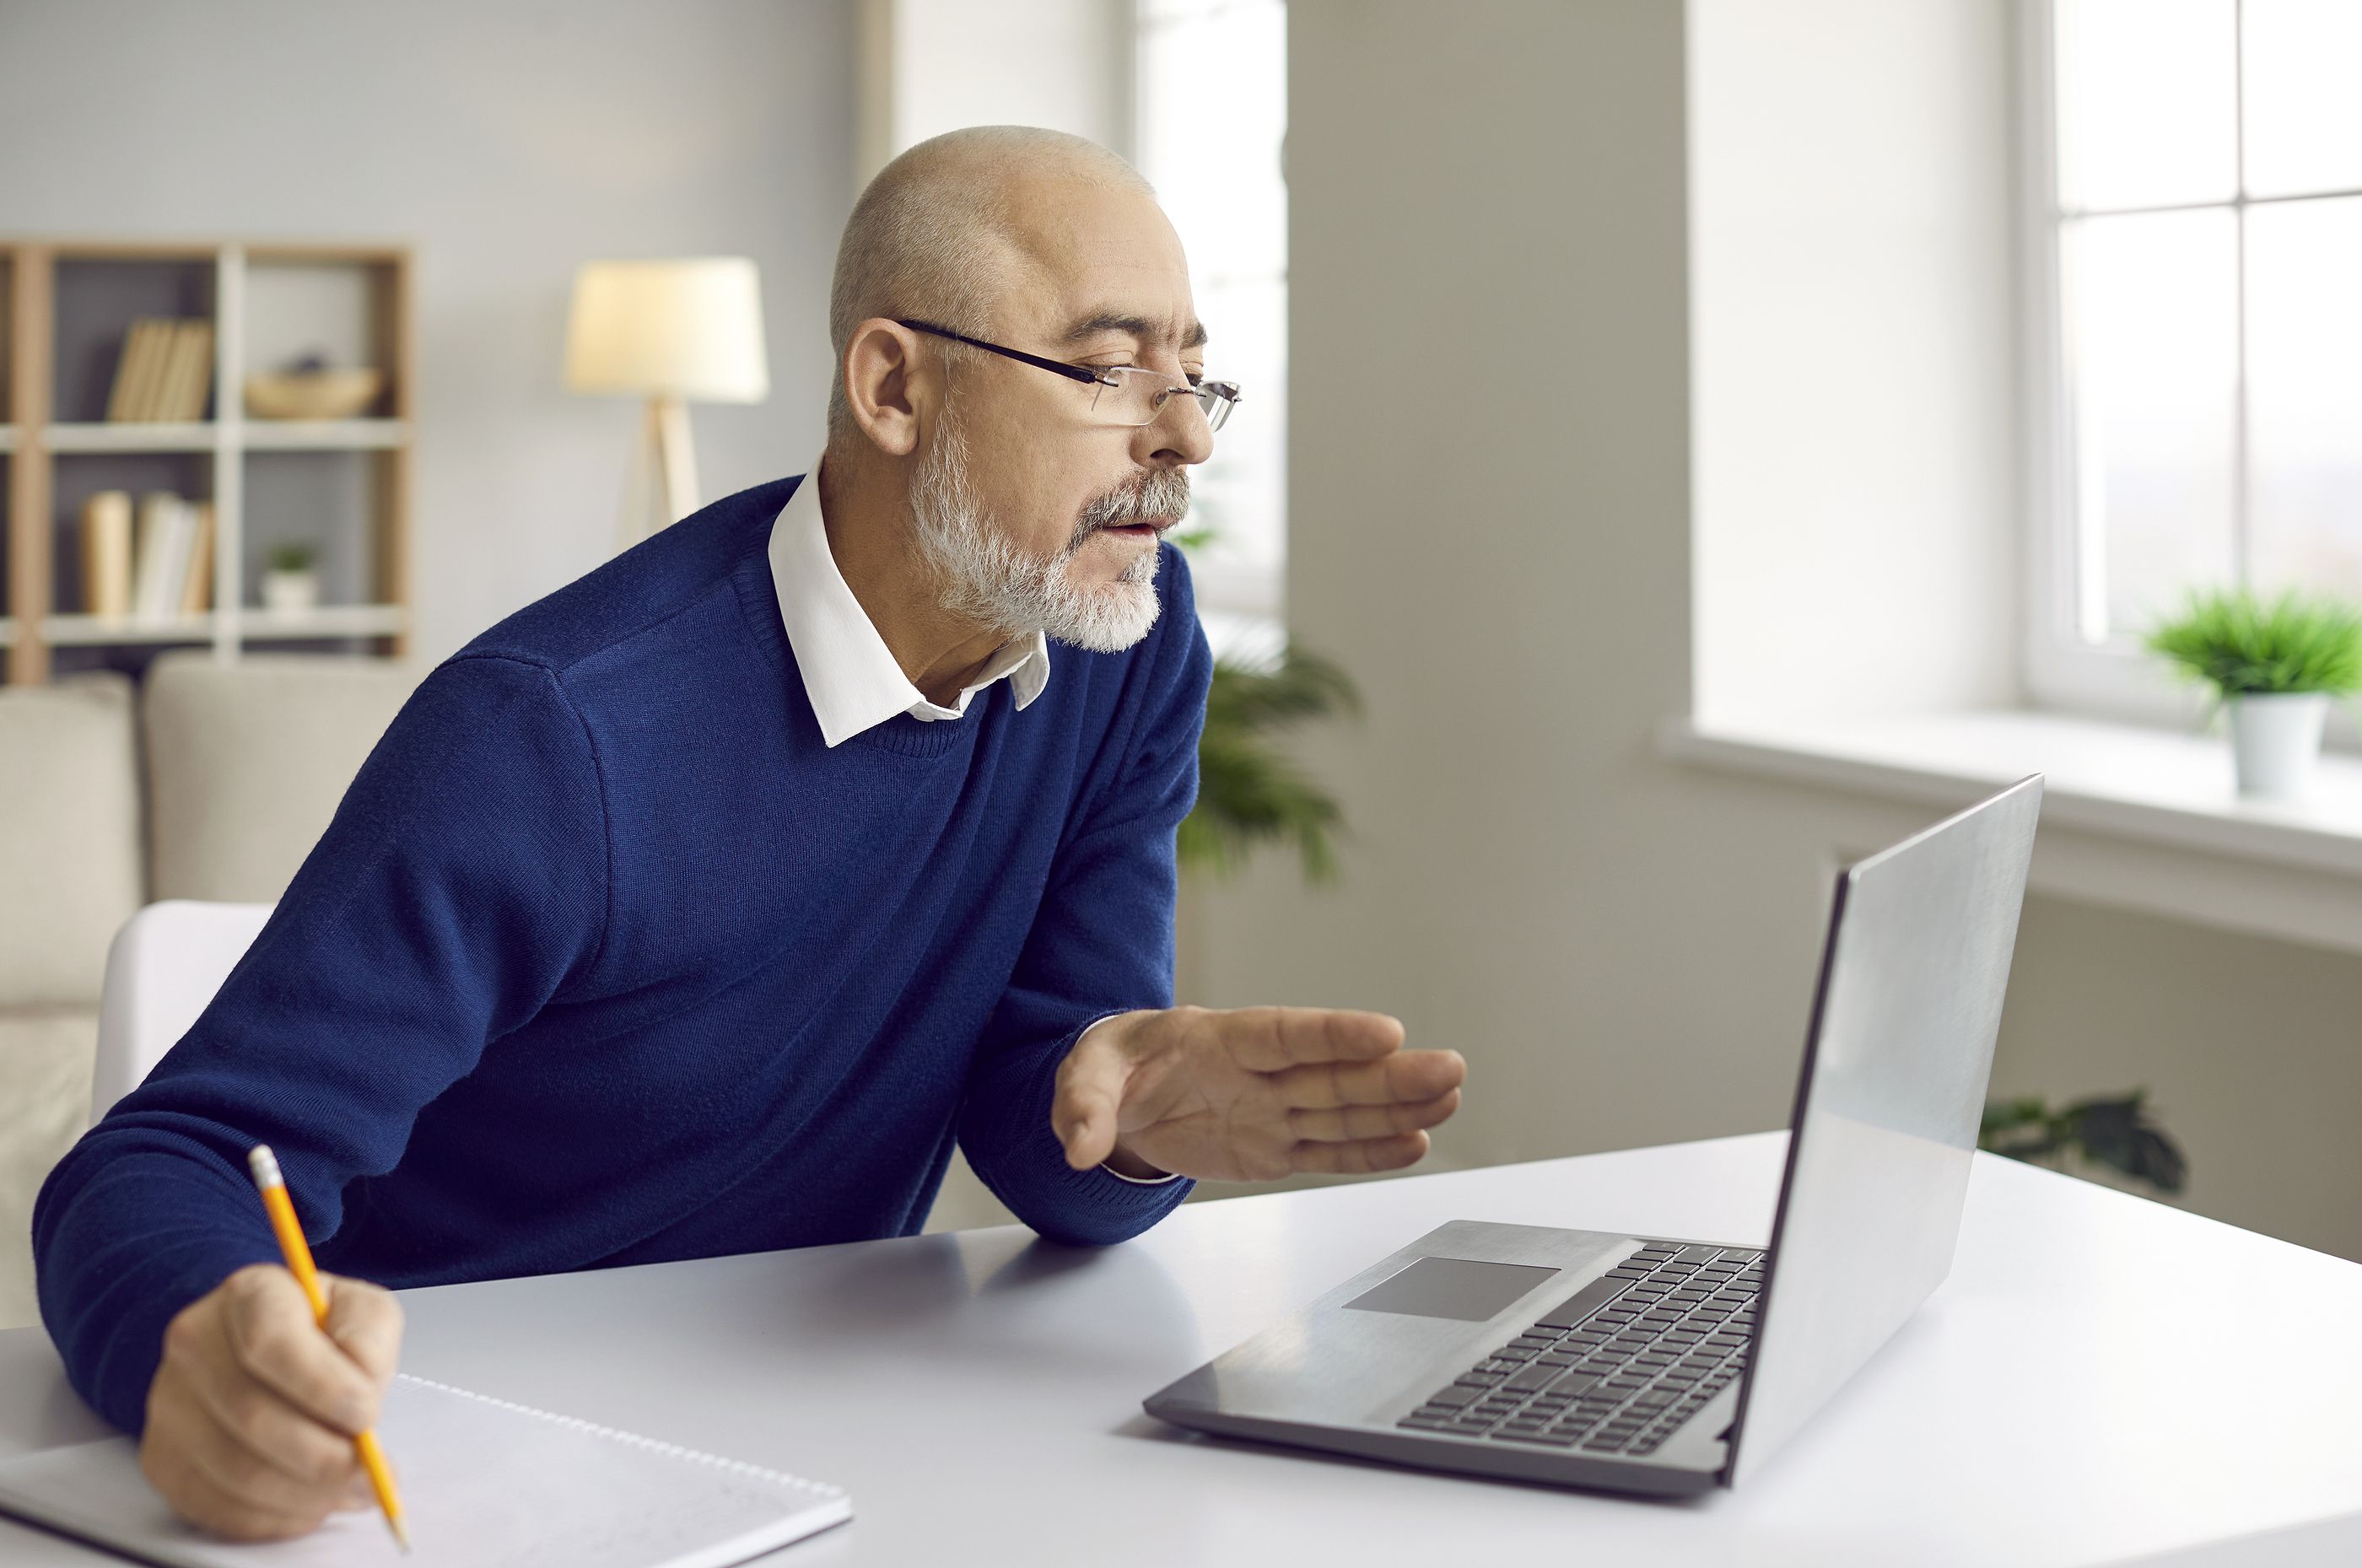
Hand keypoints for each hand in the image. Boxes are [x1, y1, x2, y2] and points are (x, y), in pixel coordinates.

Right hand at [140, 1263, 402, 1540]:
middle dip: (325, 1457)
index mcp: (249, 1294)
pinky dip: (275, 1517)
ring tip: (350, 1489)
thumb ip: (370, 1342)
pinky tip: (311, 1502)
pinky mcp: (162, 1458)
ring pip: (236, 1470)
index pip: (270, 1342)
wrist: (263, 1352)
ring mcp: (168, 1403)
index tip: (366, 1415)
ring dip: (306, 1493)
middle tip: (372, 1474)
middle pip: (251, 1415)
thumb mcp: (362, 1314)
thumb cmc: (321, 1334)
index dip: (323, 1387)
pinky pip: (217, 1507)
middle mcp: (194, 1342)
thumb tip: (360, 1396)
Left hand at [1053, 1005, 1465, 1180]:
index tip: (1387, 1032)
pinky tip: (1416, 1143)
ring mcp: (1273, 1111)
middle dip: (1392, 1074)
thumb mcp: (1085, 1075)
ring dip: (1398, 1106)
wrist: (1121, 1097)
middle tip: (1449, 1069)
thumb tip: (1082, 1148)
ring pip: (1344, 1110)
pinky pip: (1329, 1150)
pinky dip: (1371, 1151)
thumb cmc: (1113, 1068)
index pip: (1287, 1034)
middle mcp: (1260, 1073)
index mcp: (1221, 1038)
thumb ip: (1085, 1106)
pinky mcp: (1275, 1149)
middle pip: (1334, 1074)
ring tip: (1451, 1096)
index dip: (1336, 1035)